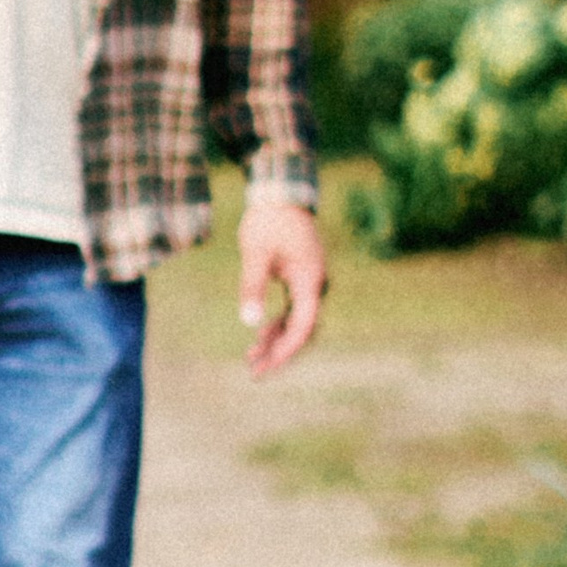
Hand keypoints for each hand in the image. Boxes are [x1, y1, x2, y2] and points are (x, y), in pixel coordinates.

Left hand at [235, 193, 324, 377]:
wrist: (279, 194)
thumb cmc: (268, 220)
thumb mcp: (255, 252)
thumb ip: (252, 286)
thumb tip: (250, 323)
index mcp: (310, 279)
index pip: (304, 324)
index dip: (287, 348)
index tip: (268, 364)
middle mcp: (315, 284)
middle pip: (303, 329)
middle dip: (280, 352)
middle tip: (256, 372)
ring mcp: (309, 283)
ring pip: (297, 323)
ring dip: (277, 341)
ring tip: (251, 360)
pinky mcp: (299, 280)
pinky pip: (292, 312)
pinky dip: (276, 326)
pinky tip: (258, 339)